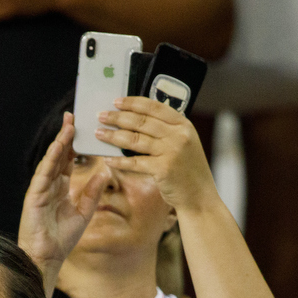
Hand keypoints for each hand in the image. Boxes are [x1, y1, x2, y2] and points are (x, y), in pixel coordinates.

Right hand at [17, 112, 105, 289]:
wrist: (48, 257)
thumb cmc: (62, 239)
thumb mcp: (84, 212)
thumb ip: (93, 192)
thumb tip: (105, 172)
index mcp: (60, 188)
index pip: (68, 160)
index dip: (74, 144)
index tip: (82, 127)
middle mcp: (49, 185)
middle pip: (59, 155)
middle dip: (66, 135)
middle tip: (74, 116)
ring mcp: (40, 189)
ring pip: (51, 160)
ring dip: (59, 142)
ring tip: (68, 125)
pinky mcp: (34, 196)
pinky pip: (43, 173)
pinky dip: (50, 159)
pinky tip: (57, 147)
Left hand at [97, 96, 216, 213]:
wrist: (199, 196)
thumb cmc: (187, 170)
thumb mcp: (183, 143)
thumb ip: (166, 130)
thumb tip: (134, 120)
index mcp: (183, 124)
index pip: (154, 107)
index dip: (133, 103)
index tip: (116, 101)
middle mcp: (178, 135)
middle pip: (142, 121)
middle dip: (118, 117)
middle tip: (101, 116)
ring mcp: (172, 151)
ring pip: (135, 139)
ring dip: (113, 136)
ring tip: (99, 133)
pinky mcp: (163, 169)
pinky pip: (135, 162)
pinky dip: (119, 161)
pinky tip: (107, 159)